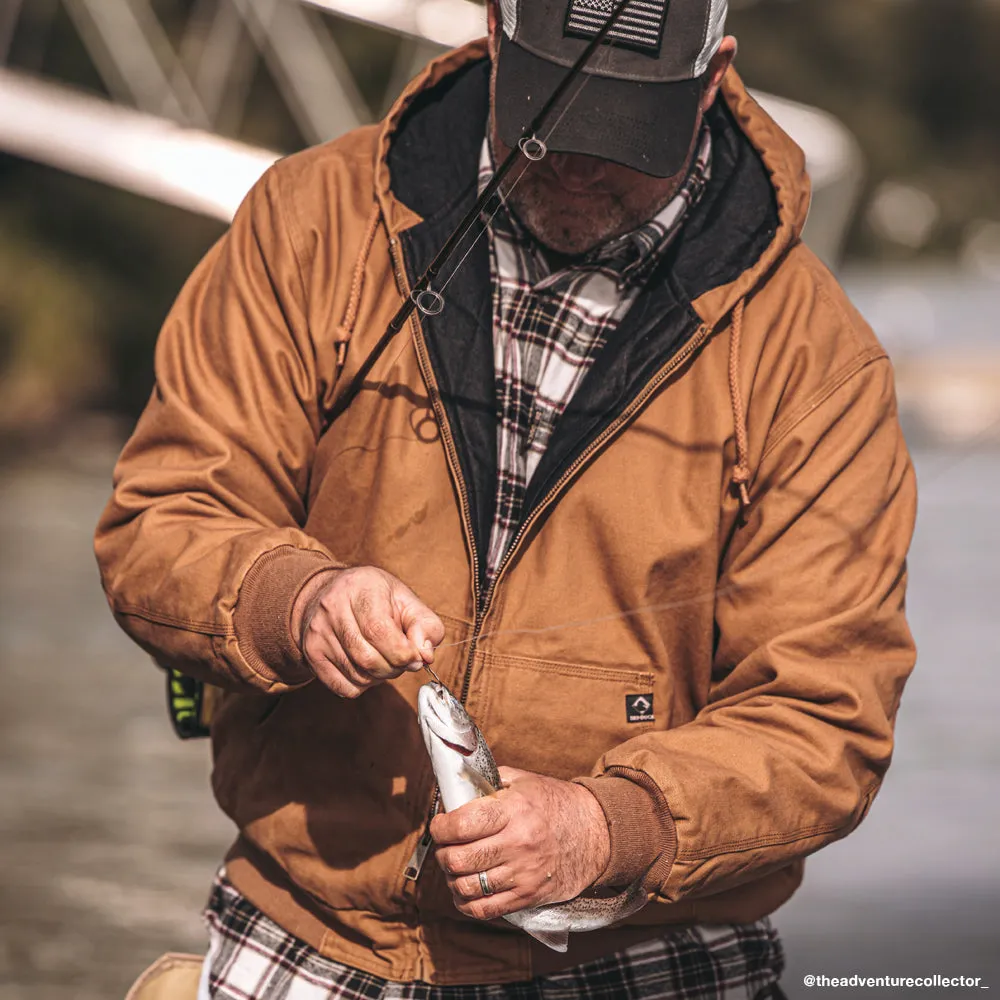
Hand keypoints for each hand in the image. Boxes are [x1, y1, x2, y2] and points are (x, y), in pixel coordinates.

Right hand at [292, 566, 443, 697]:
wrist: (334, 594)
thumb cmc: (378, 599)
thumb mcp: (407, 601)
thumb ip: (426, 626)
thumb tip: (425, 655)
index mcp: (360, 587)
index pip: (378, 631)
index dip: (402, 653)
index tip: (416, 658)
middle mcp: (332, 607)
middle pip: (368, 658)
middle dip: (394, 667)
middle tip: (402, 660)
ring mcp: (317, 632)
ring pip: (357, 675)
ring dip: (381, 677)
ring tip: (385, 659)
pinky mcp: (311, 653)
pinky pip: (343, 687)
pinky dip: (363, 685)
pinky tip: (367, 667)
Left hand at [430, 766, 610, 920]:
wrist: (595, 832)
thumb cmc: (556, 804)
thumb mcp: (525, 781)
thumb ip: (489, 782)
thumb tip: (456, 787)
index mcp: (514, 811)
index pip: (462, 825)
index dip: (440, 827)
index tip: (439, 825)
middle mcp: (518, 844)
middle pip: (459, 859)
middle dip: (442, 853)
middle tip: (445, 846)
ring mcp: (523, 874)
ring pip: (467, 886)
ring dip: (451, 878)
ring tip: (455, 866)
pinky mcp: (528, 896)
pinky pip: (485, 910)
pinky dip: (466, 902)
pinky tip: (465, 889)